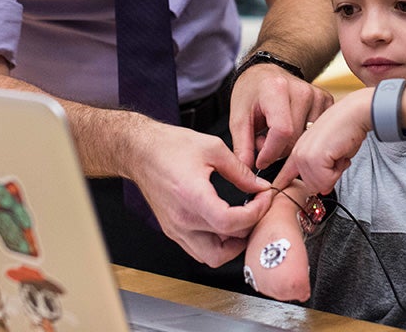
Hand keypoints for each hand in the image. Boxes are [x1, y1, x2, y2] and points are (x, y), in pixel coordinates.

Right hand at [128, 123, 272, 266]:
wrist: (141, 152)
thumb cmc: (170, 147)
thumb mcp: (213, 148)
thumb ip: (240, 171)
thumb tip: (259, 186)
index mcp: (193, 197)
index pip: (231, 223)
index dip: (256, 213)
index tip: (264, 198)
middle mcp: (182, 220)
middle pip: (225, 248)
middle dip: (249, 230)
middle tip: (257, 210)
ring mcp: (176, 229)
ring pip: (212, 257)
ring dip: (232, 245)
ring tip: (242, 221)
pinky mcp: (173, 231)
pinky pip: (199, 251)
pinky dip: (216, 244)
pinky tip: (225, 224)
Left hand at [229, 62, 332, 170]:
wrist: (266, 72)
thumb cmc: (251, 93)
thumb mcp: (238, 117)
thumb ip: (243, 146)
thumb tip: (248, 173)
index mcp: (277, 89)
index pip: (282, 132)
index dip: (270, 153)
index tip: (259, 160)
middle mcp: (302, 91)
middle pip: (295, 139)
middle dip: (277, 151)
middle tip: (263, 141)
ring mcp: (318, 96)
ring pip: (307, 140)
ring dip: (290, 147)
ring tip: (275, 135)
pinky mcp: (327, 102)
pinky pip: (317, 133)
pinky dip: (302, 139)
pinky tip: (291, 130)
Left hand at [273, 88, 372, 194]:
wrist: (354, 113)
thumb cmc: (345, 128)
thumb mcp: (329, 152)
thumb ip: (321, 171)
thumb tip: (322, 190)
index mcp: (297, 146)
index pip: (284, 171)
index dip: (281, 183)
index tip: (272, 192)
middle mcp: (296, 150)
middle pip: (309, 185)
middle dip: (327, 176)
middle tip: (335, 157)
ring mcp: (302, 153)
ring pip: (317, 185)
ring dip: (333, 173)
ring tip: (337, 153)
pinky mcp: (312, 156)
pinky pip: (325, 181)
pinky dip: (337, 172)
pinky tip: (339, 154)